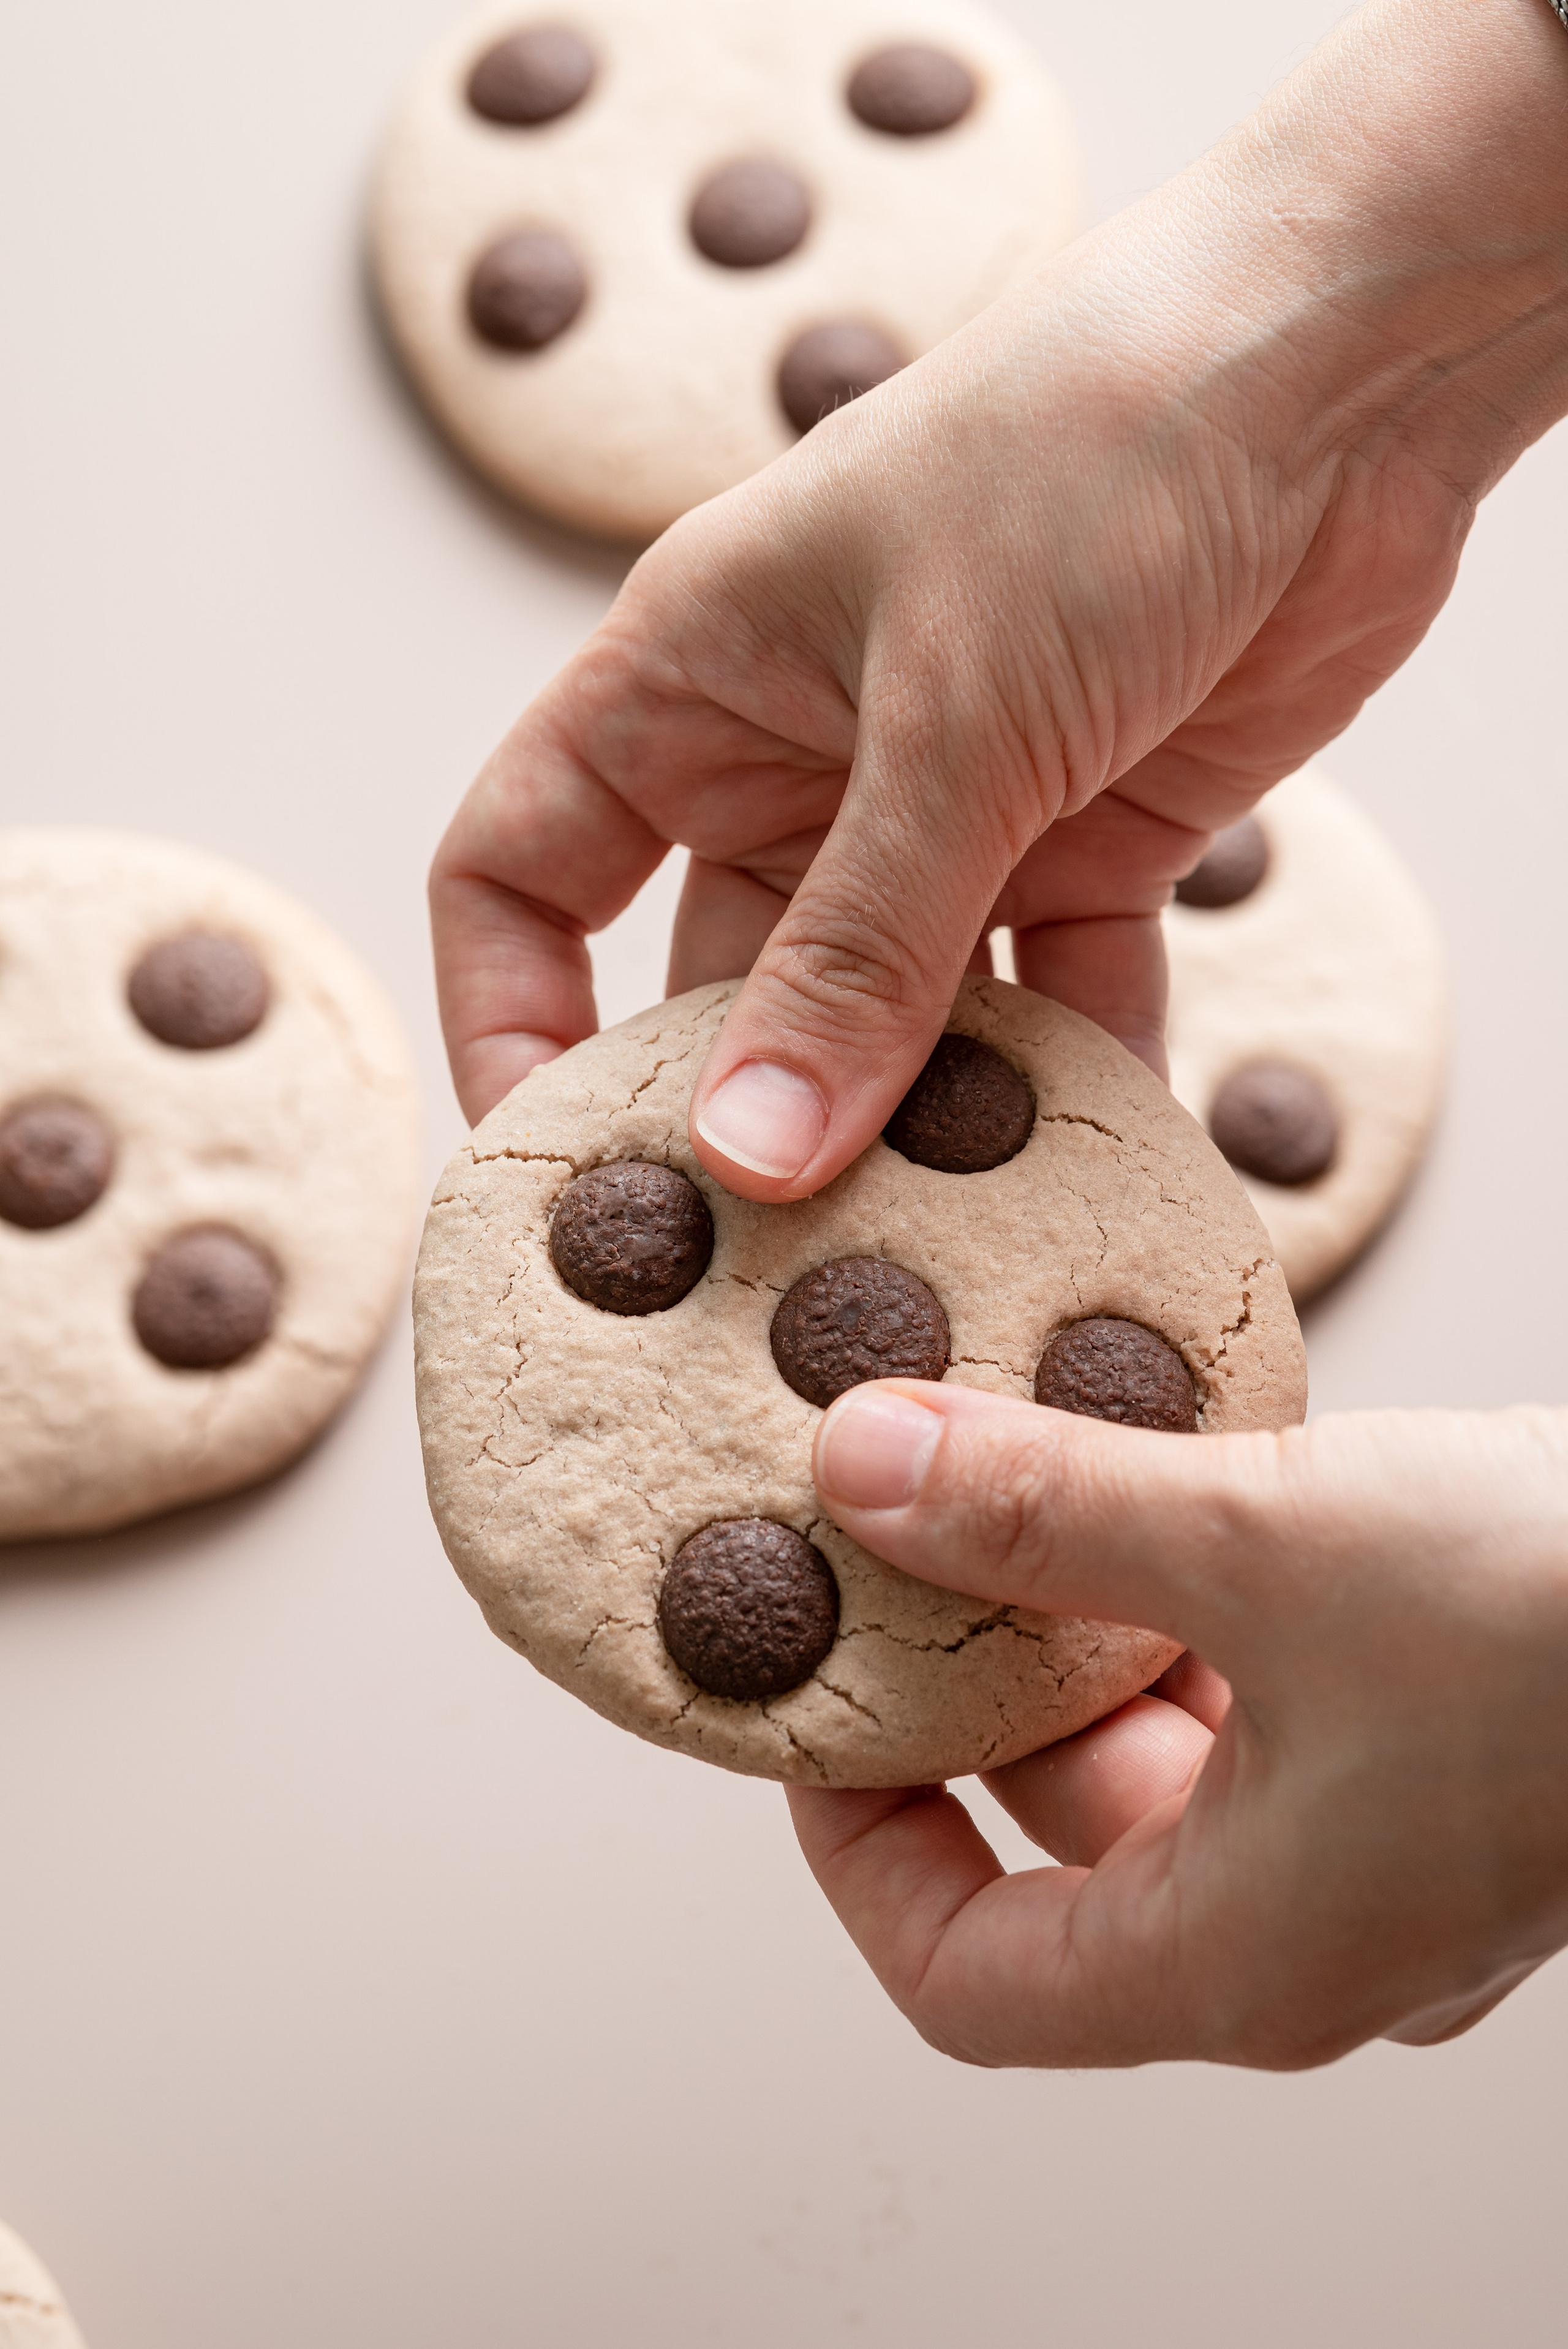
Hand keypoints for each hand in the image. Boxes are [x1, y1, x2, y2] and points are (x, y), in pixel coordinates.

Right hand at [431, 0, 1567, 1189]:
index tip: (555, 1162)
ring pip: (890, 1011)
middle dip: (740, 1112)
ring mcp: (944, 801)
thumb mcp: (944, 720)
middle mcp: (796, 749)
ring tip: (940, 1240)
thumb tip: (749, 1154)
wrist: (1345, 364)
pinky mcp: (1087, 833)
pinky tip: (1095, 1158)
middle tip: (768, 1262)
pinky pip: (1052, 994)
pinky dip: (1073, 1069)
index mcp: (690, 678)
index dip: (511, 1018)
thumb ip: (852, 954)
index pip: (523, 871)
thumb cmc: (1097, 451)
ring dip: (916, 1119)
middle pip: (716, 978)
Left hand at [785, 1382, 1567, 2067]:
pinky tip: (1168, 1473)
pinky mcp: (1442, 1753)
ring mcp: (1388, 1848)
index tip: (814, 1718)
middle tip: (902, 1538)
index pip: (970, 1983)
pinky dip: (1194, 1598)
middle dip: (973, 1688)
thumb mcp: (1270, 1548)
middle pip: (1063, 1842)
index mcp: (1248, 1961)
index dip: (860, 1857)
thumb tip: (860, 1469)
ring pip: (1167, 1752)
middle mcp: (1312, 1931)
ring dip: (1088, 1621)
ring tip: (1027, 1471)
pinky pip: (1265, 1694)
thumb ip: (1047, 1514)